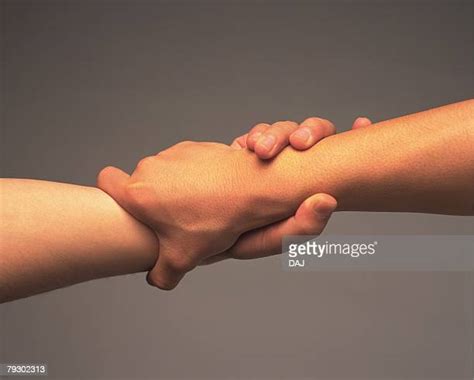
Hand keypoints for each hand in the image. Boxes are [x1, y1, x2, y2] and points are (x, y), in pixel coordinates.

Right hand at [97, 141, 292, 289]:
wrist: (249, 188)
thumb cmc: (214, 220)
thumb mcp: (183, 258)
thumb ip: (161, 274)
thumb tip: (156, 278)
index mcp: (138, 193)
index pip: (105, 180)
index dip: (109, 191)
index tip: (123, 204)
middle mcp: (151, 168)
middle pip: (139, 181)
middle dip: (151, 199)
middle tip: (171, 219)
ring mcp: (173, 154)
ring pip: (163, 172)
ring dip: (172, 187)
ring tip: (196, 207)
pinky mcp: (194, 148)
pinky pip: (184, 163)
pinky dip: (191, 175)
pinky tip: (210, 192)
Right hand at [204, 116, 371, 263]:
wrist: (180, 223)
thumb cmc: (224, 239)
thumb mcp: (263, 241)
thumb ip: (297, 229)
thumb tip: (329, 200)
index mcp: (302, 193)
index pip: (333, 162)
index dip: (351, 141)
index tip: (363, 124)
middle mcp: (288, 174)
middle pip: (311, 135)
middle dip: (309, 131)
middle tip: (300, 143)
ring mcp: (265, 161)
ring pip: (284, 131)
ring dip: (277, 133)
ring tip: (261, 148)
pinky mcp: (242, 153)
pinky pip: (257, 134)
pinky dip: (256, 135)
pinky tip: (249, 146)